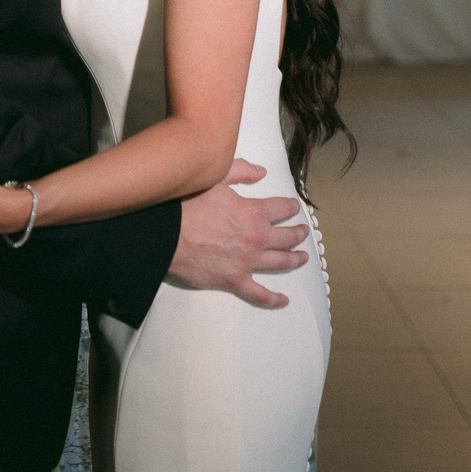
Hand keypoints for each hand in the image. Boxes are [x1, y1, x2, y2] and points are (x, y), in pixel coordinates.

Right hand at [169, 161, 307, 309]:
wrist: (167, 236)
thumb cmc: (187, 205)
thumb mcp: (215, 178)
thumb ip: (240, 171)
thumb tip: (261, 172)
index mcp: (255, 212)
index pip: (283, 208)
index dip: (291, 207)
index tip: (294, 207)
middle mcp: (258, 238)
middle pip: (288, 237)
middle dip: (298, 233)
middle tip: (303, 232)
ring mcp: (248, 262)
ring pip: (281, 263)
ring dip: (295, 259)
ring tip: (303, 257)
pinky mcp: (236, 280)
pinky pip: (260, 293)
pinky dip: (274, 299)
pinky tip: (284, 300)